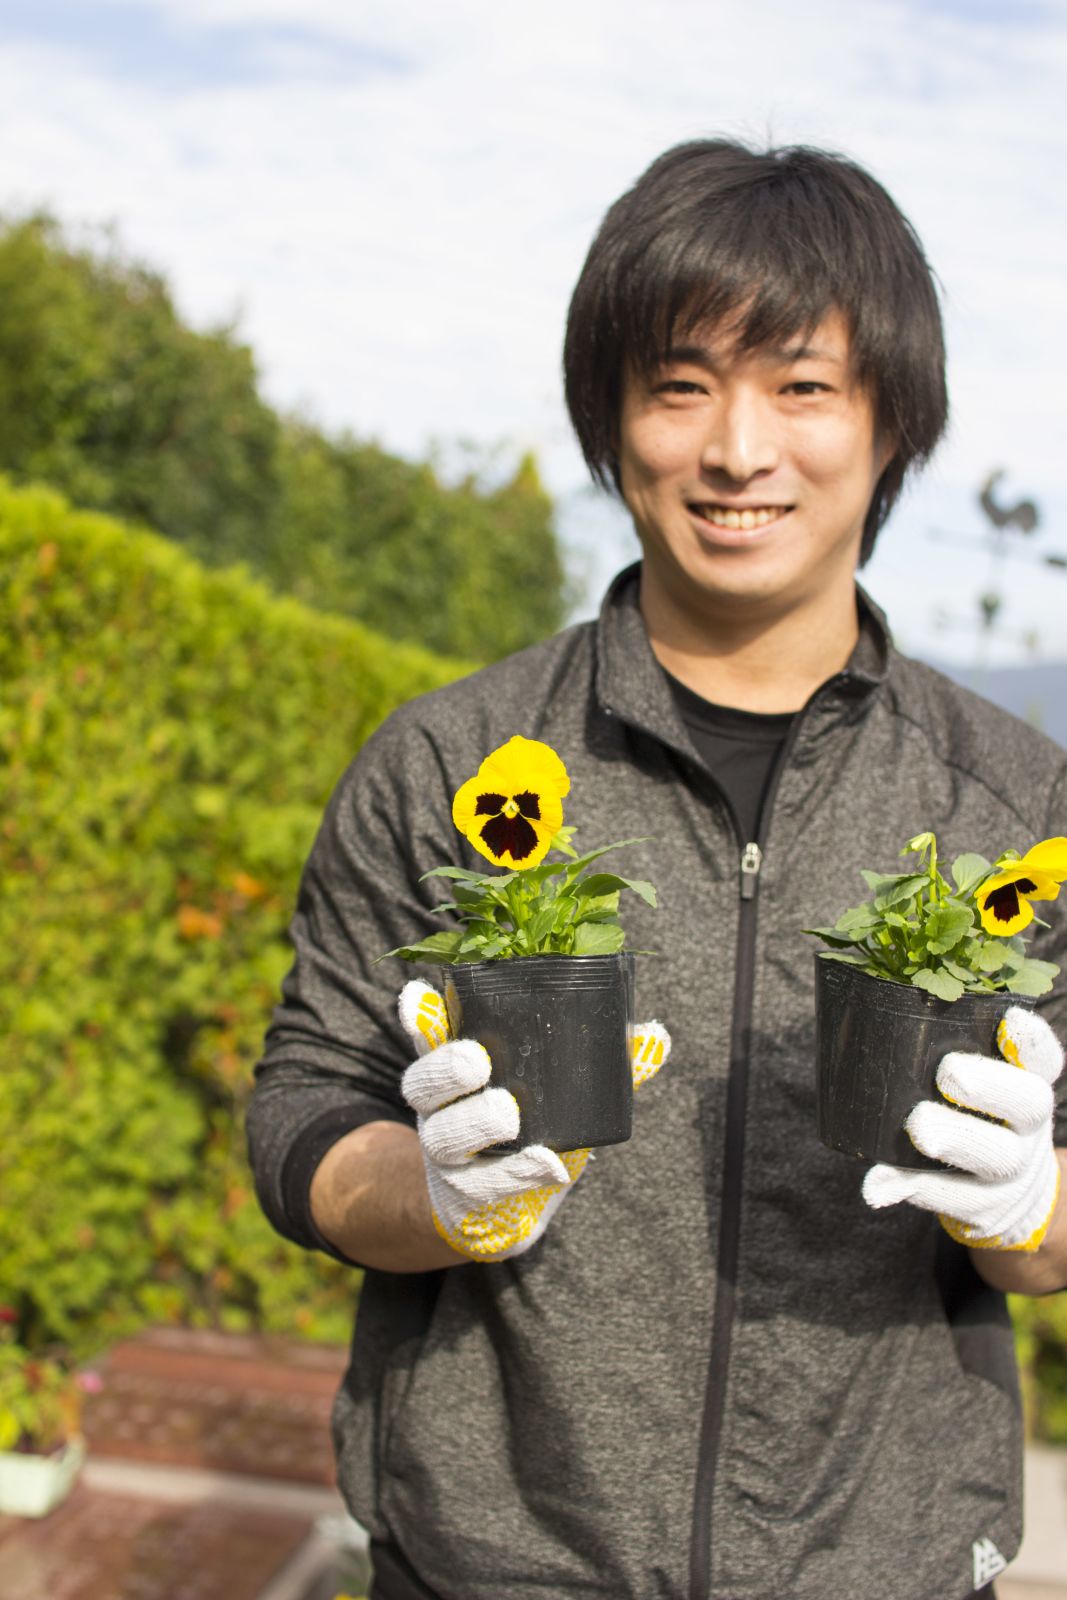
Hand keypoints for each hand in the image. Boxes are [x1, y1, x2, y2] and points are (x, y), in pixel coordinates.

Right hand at [398, 979, 669, 1261]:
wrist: (493, 1213)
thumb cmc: (526, 1134)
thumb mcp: (554, 1095)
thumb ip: (599, 1065)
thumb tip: (655, 1034)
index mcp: (454, 1074)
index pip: (428, 1038)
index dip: (420, 1017)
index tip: (418, 995)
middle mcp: (439, 1111)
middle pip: (422, 1085)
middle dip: (446, 1070)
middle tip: (478, 1060)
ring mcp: (447, 1156)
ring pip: (444, 1136)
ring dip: (475, 1122)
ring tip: (509, 1113)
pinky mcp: (467, 1196)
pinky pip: (485, 1184)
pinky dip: (519, 1173)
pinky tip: (548, 1164)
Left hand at [862, 1006, 1062, 1251]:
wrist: (1013, 1197)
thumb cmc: (980, 1116)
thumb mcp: (985, 1083)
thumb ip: (955, 1053)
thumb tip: (884, 1019)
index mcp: (1030, 1084)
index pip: (1043, 1059)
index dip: (1031, 1040)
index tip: (1009, 1018)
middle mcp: (1030, 1126)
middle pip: (1029, 1104)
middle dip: (990, 1086)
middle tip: (950, 1073)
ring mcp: (1012, 1170)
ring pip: (997, 1155)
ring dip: (956, 1138)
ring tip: (920, 1128)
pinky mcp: (985, 1207)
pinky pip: (952, 1198)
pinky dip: (913, 1190)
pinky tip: (878, 1185)